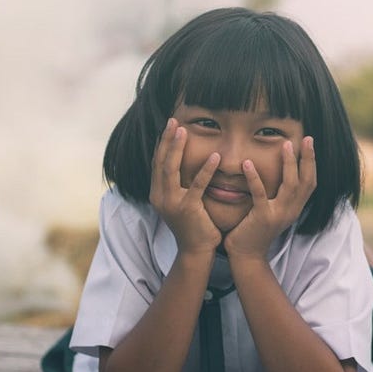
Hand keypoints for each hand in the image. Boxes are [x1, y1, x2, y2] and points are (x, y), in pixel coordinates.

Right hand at [148, 118, 221, 255]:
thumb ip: (180, 185)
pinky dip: (205, 170)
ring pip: (171, 169)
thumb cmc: (194, 225)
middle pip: (160, 161)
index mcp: (158, 193)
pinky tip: (214, 157)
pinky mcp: (187, 209)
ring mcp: (171, 203)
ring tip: (184, 130)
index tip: (169, 126)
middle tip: (174, 120)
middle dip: (167, 139)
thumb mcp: (182, 202)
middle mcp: (160, 196)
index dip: (162, 144)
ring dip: (177, 147)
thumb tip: (185, 166)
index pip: (157, 163)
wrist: (196, 251)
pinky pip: (197, 185)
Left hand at [223, 136, 316, 261]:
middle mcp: (291, 211)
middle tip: (307, 139)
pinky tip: (248, 164)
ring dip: (289, 163)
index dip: (312, 163)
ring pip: (290, 185)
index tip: (310, 144)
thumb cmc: (254, 230)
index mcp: (294, 208)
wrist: (246, 256)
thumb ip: (277, 196)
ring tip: (285, 145)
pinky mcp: (263, 218)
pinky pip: (260, 194)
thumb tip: (279, 175)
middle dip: (308, 158)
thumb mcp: (272, 211)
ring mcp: (279, 214)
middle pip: (307, 181)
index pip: (310, 183)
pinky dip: (254, 177)